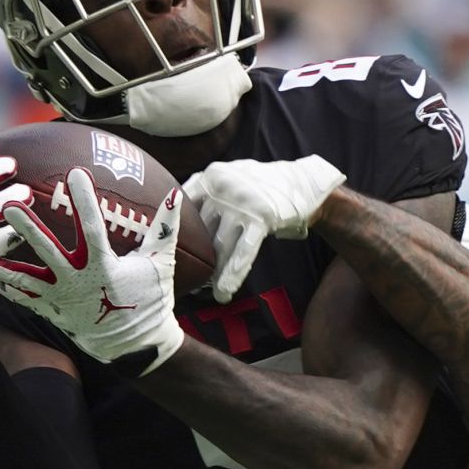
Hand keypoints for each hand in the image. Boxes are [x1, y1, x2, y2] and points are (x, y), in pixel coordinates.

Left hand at [0, 167, 184, 376]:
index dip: (84, 200)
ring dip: (4, 266)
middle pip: (48, 252)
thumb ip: (164, 228)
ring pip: (28, 279)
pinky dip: (5, 289)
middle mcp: (78, 281)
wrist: (136, 346)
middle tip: (8, 206)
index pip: (92, 228)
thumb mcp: (160, 263)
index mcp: (104, 266)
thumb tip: (176, 195)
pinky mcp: (53, 312)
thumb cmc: (151, 300)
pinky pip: (25, 300)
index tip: (75, 174)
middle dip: (28, 229)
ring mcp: (62, 298)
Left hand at [183, 155, 345, 302]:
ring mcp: (242, 202)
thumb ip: (205, 192)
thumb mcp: (230, 178)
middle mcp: (222, 186)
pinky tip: (224, 291)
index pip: (181, 206)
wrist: (304, 184)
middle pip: (199, 229)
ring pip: (219, 245)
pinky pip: (243, 252)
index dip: (171, 232)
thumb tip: (174, 217)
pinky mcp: (262, 217)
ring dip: (211, 273)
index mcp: (210, 176)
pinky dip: (232, 274)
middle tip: (182, 279)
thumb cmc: (261, 187)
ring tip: (203, 292)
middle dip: (192, 256)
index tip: (164, 253)